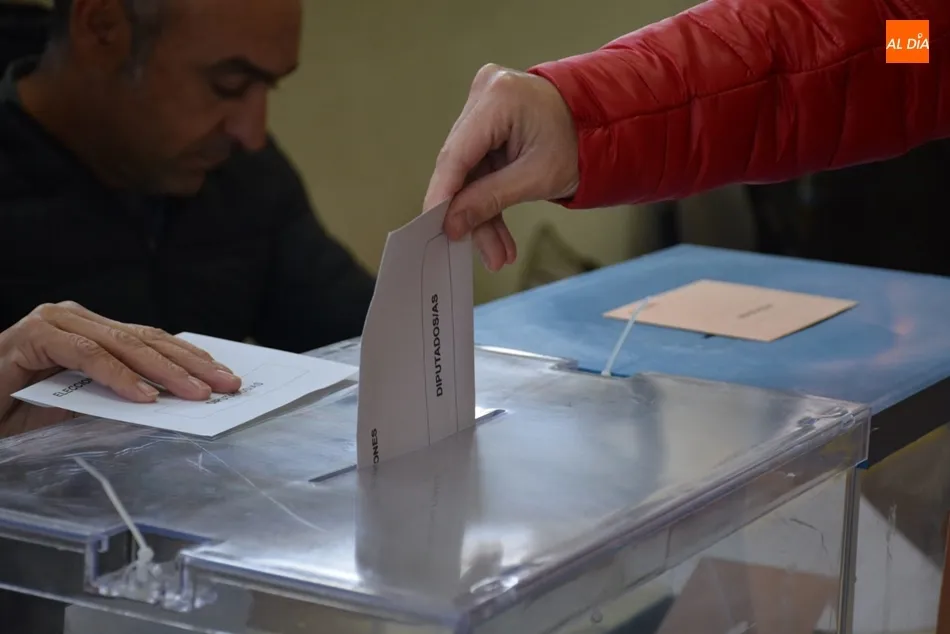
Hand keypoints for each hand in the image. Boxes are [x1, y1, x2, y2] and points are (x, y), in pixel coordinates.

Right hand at [0, 302, 241, 436]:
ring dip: (163, 372)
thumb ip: (117, 399)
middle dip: (190, 365)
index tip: (225, 378)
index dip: (190, 359)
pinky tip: (145, 395)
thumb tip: (171, 404)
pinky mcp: (34, 335)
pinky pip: (86, 356)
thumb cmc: (17, 410)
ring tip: (195, 393)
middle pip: (146, 340)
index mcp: (91, 330)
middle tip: (226, 384)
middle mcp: (76, 318)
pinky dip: (118, 376)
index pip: (152, 342)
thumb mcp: (80, 406)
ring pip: (123, 344)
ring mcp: (55, 322)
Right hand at [425, 64, 579, 270]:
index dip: (443, 194)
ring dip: (482, 213)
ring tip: (498, 253)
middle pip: (461, 165)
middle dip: (471, 213)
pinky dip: (488, 198)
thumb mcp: (537, 178)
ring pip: (469, 171)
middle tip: (483, 252)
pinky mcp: (487, 122)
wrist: (601, 125)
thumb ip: (490, 200)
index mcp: (500, 97)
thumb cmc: (580, 142)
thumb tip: (452, 223)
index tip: (435, 226)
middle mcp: (485, 92)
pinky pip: (479, 165)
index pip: (458, 153)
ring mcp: (485, 105)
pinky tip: (497, 235)